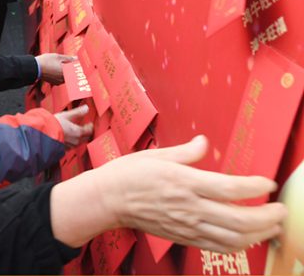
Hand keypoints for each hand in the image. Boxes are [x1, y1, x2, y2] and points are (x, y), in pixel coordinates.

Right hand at [36, 53, 74, 84]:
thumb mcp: (58, 56)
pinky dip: (61, 75)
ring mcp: (59, 82)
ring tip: (63, 66)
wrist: (34, 68)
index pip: (76, 70)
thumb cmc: (45, 61)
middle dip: (72, 69)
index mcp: (66, 72)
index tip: (77, 62)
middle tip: (72, 64)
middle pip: (72, 75)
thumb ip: (68, 58)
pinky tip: (57, 70)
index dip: (77, 65)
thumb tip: (76, 58)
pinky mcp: (55, 83)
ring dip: (67, 73)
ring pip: (67, 77)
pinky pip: (62, 79)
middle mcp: (63, 78)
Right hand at [51, 136, 285, 251]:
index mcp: (183, 181)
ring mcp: (186, 225)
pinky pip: (218, 246)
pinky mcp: (183, 237)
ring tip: (272, 226)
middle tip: (280, 210)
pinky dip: (239, 244)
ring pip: (233, 238)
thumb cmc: (128, 174)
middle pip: (238, 219)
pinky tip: (248, 237)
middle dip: (267, 216)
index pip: (230, 188)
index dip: (255, 187)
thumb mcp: (156, 154)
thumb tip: (204, 142)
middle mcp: (188, 206)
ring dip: (259, 234)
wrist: (107, 200)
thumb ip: (185, 151)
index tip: (268, 182)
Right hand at [54, 104, 92, 145]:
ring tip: (76, 132)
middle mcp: (76, 141)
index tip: (90, 123)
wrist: (43, 134)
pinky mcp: (64, 149)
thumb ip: (78, 112)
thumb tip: (86, 108)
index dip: (90, 126)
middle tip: (85, 128)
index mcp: (78, 132)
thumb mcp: (66, 115)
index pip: (89, 130)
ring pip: (79, 142)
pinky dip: (72, 141)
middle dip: (86, 132)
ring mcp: (70, 146)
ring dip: (79, 137)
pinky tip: (68, 138)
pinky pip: (72, 146)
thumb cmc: (53, 124)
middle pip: (86, 137)